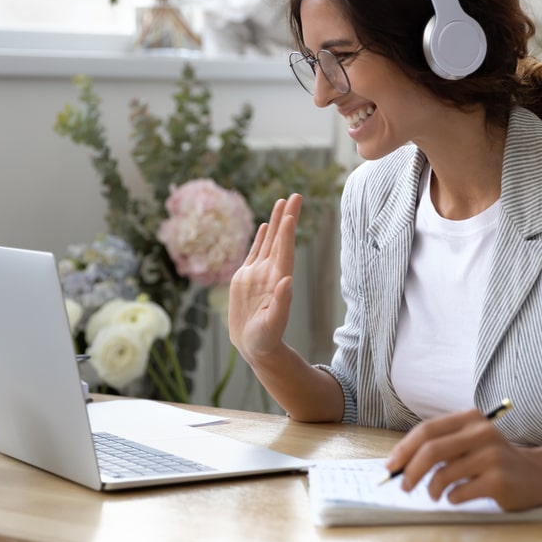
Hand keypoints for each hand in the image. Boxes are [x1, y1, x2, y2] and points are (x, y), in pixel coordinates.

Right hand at [228, 194, 301, 366]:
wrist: (255, 346)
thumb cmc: (266, 339)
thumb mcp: (273, 324)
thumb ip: (281, 303)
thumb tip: (287, 281)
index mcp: (278, 281)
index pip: (285, 252)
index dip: (287, 233)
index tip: (291, 214)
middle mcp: (270, 273)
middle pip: (280, 240)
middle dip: (287, 217)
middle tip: (295, 195)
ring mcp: (259, 274)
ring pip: (269, 241)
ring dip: (277, 221)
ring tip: (282, 201)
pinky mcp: (246, 278)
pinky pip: (256, 252)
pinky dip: (262, 238)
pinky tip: (267, 225)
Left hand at [384, 408, 541, 510]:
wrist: (538, 474)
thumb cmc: (494, 460)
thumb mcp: (471, 442)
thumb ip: (442, 446)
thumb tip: (400, 464)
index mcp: (470, 419)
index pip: (427, 430)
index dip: (404, 449)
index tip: (391, 466)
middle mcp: (481, 433)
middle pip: (431, 451)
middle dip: (410, 471)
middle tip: (403, 486)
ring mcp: (491, 456)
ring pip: (443, 474)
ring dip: (432, 489)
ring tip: (435, 494)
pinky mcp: (498, 480)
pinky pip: (459, 493)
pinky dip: (451, 499)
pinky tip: (458, 497)